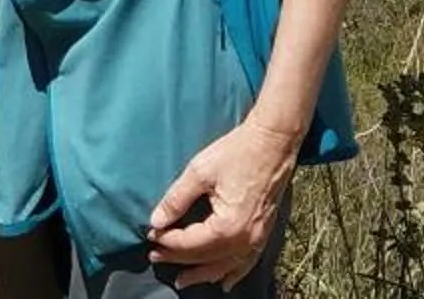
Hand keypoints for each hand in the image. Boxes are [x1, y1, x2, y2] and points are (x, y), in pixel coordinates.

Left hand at [147, 116, 296, 288]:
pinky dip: (234, 273)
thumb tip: (156, 221)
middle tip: (155, 257)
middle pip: (205, 258)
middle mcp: (244, 240)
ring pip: (225, 267)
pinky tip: (224, 282)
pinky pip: (247, 262)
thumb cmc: (237, 152)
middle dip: (178, 258)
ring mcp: (257, 239)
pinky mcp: (264, 233)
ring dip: (202, 274)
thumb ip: (176, 199)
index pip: (189, 243)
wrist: (274, 141)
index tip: (150, 234)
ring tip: (182, 280)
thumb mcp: (200, 171)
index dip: (166, 240)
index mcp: (228, 226)